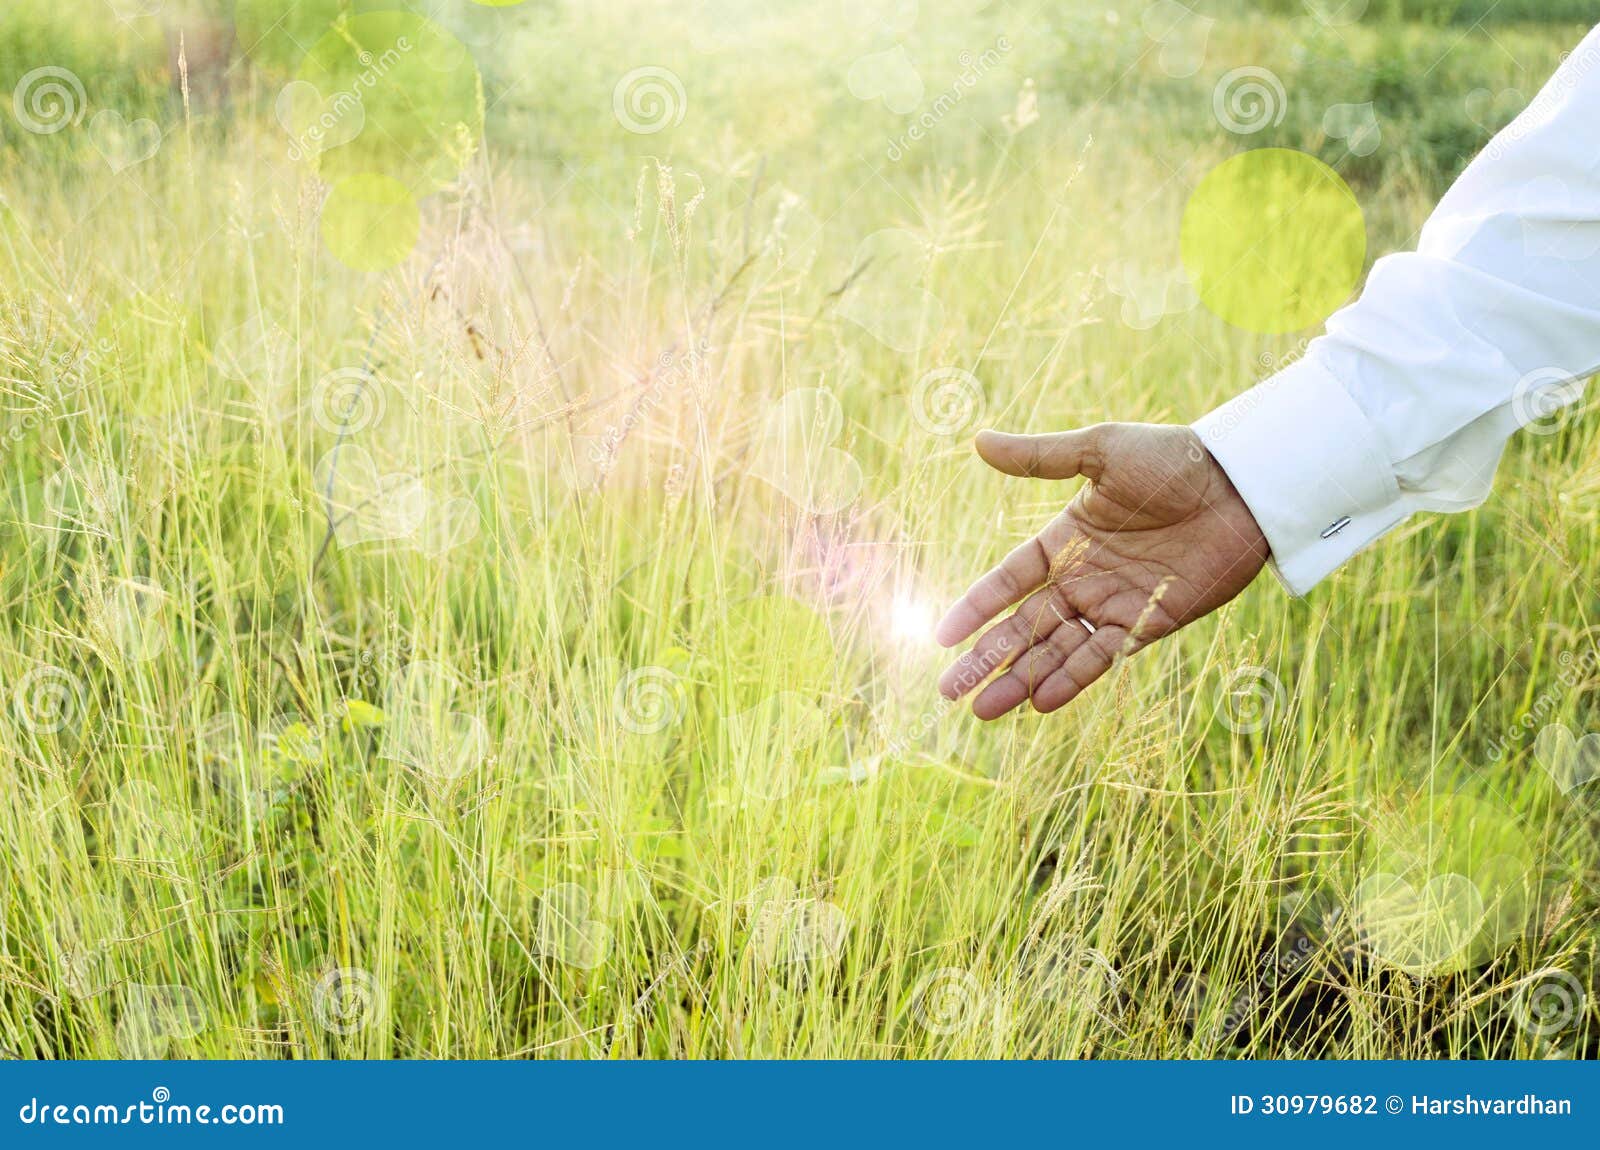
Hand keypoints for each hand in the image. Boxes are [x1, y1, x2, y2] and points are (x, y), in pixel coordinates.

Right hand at [935, 423, 1268, 717]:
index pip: (1008, 581)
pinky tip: (1039, 700)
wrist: (1243, 485)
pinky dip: (1071, 679)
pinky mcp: (1148, 623)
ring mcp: (1113, 604)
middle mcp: (1083, 577)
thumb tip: (977, 441)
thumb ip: (1039, 458)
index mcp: (1065, 539)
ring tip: (982, 709)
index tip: (942, 636)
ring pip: (1055, 650)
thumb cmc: (1174, 459)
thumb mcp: (1101, 450)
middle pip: (1023, 626)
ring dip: (1019, 679)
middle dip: (986, 659)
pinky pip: (1101, 657)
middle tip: (948, 691)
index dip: (976, 608)